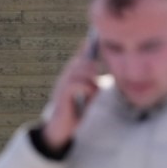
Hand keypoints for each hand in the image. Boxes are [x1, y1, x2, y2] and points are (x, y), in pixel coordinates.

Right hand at [41, 35, 100, 149]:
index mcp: (71, 75)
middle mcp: (65, 77)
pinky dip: (86, 87)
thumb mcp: (88, 95)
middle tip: (98, 75)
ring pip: (78, 71)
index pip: (79, 57)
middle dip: (91, 66)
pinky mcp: (62, 96)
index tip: (92, 39)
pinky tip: (90, 93)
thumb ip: (94, 84)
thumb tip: (104, 77)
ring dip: (90, 78)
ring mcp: (62, 85)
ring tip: (95, 87)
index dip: (86, 47)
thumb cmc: (76, 110)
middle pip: (80, 62)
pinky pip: (74, 84)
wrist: (62, 128)